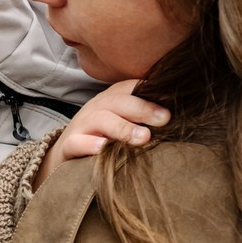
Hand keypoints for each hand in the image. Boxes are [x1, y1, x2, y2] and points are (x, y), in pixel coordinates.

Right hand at [36, 81, 169, 185]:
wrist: (64, 154)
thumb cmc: (102, 137)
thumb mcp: (122, 123)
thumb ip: (144, 119)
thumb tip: (177, 119)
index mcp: (112, 100)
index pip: (131, 88)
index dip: (151, 92)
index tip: (173, 102)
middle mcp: (97, 108)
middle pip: (118, 101)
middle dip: (142, 108)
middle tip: (164, 119)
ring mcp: (82, 126)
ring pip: (101, 119)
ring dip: (123, 127)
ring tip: (143, 138)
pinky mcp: (68, 146)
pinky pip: (77, 142)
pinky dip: (89, 144)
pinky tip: (103, 149)